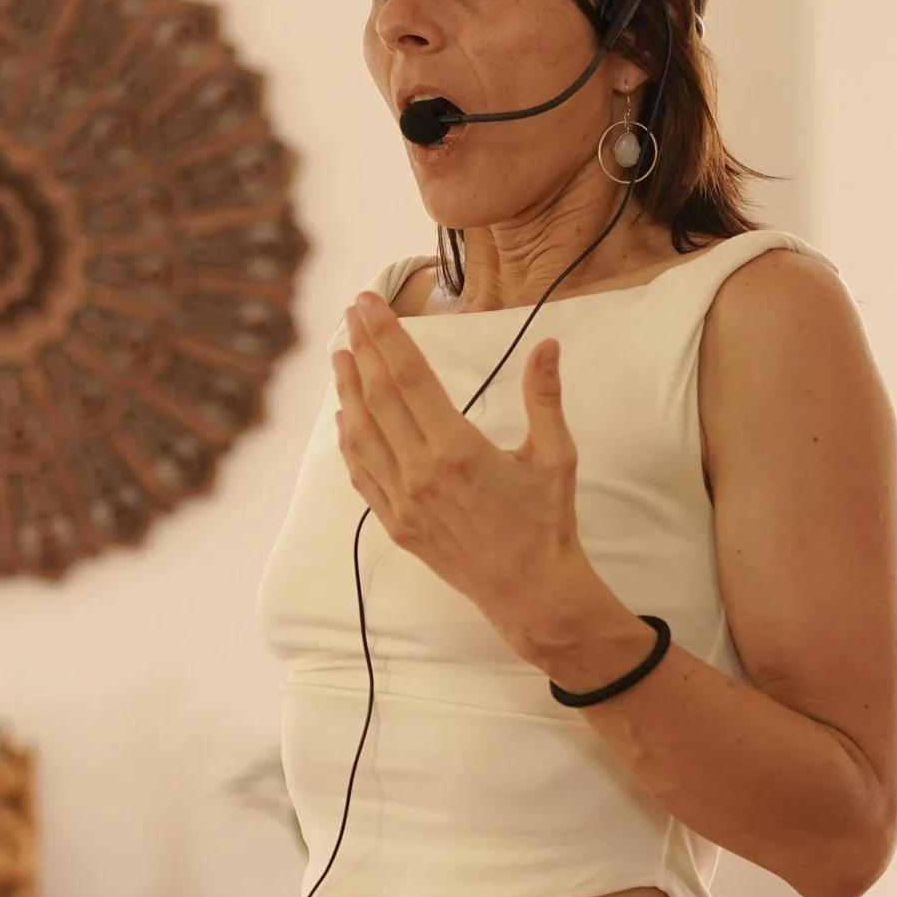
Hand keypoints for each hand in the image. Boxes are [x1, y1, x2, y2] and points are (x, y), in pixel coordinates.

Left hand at [333, 296, 612, 661]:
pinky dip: (349, 440)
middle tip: (352, 315)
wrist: (529, 592)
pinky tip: (345, 417)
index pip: (409, 377)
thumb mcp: (555, 457)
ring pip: (360, 434)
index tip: (369, 304)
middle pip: (377, 397)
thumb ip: (545, 398)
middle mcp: (421, 473)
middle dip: (362, 350)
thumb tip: (547, 345)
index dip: (386, 335)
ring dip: (347, 391)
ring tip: (341, 356)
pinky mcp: (395, 523)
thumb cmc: (546, 524)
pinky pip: (361, 473)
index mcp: (458, 449)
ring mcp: (402, 501)